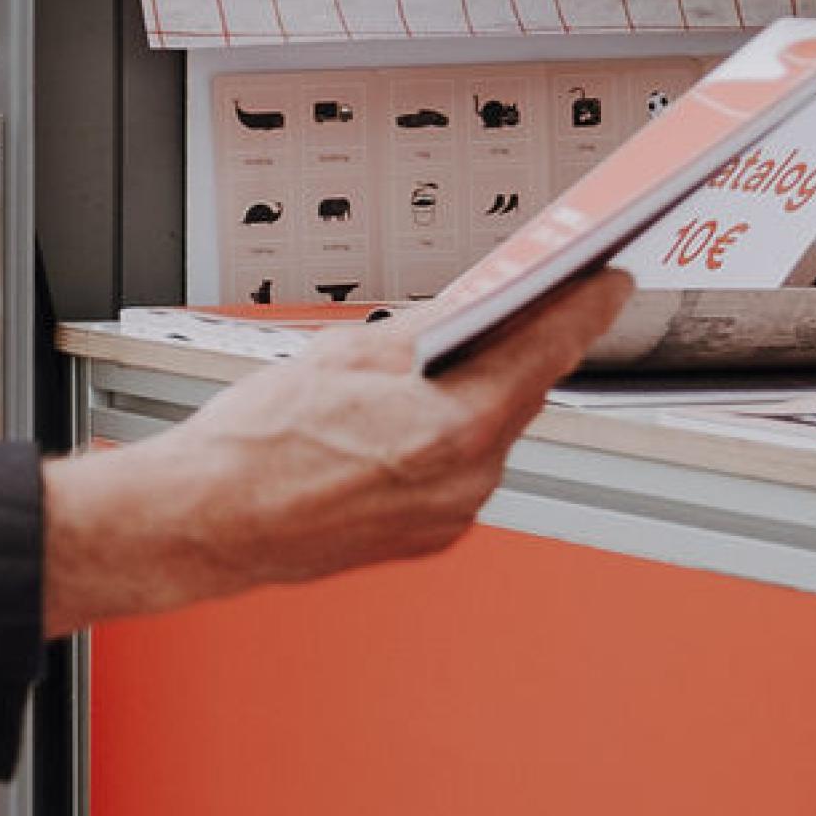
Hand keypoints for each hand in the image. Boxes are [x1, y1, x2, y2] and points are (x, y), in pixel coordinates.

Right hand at [40, 273, 625, 633]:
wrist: (206, 521)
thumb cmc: (258, 444)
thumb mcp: (347, 351)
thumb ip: (429, 327)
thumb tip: (476, 305)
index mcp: (456, 427)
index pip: (548, 350)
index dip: (586, 305)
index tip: (609, 279)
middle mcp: (467, 481)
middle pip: (520, 392)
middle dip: (515, 347)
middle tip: (514, 304)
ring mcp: (451, 515)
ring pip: (489, 433)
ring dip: (474, 394)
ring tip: (436, 361)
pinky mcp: (429, 536)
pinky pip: (459, 470)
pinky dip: (446, 437)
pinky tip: (408, 415)